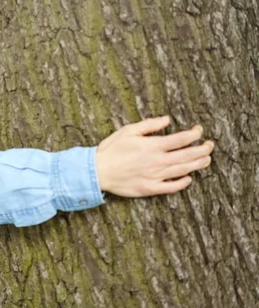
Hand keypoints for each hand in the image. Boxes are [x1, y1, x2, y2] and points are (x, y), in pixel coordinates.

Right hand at [95, 116, 213, 196]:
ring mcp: (155, 176)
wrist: (97, 171)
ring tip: (207, 160)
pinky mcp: (150, 188)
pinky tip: (188, 179)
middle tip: (210, 145)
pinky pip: (171, 187)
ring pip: (183, 170)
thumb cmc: (111, 149)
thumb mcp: (127, 131)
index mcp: (152, 146)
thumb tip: (166, 120)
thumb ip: (149, 125)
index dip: (194, 134)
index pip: (181, 139)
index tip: (199, 130)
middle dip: (202, 150)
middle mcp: (157, 161)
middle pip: (187, 156)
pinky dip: (182, 183)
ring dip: (198, 165)